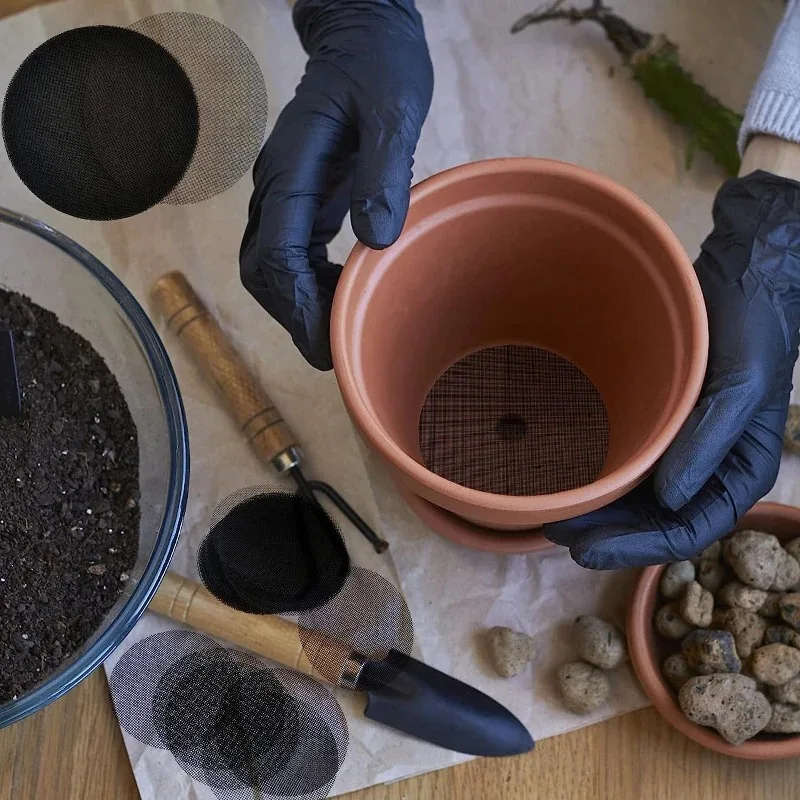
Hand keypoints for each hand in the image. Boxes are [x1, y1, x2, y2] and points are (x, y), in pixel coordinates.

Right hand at [239, 0, 432, 369]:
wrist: (363, 38)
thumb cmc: (379, 68)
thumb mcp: (392, 112)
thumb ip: (382, 174)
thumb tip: (376, 240)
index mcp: (290, 170)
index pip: (277, 256)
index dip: (298, 308)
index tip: (327, 344)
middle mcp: (277, 188)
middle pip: (263, 272)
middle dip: (293, 316)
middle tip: (334, 350)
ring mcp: (285, 195)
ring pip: (271, 268)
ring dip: (300, 306)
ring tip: (341, 329)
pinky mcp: (302, 200)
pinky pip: (292, 255)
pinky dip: (312, 285)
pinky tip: (343, 294)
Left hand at [545, 171, 799, 568]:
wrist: (738, 285)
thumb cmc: (751, 334)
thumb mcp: (740, 386)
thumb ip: (709, 443)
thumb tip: (670, 499)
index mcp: (738, 474)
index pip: (689, 531)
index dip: (638, 548)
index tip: (588, 550)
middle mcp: (709, 471)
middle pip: (657, 523)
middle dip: (610, 535)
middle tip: (558, 535)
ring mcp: (683, 451)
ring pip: (640, 500)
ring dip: (602, 513)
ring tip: (556, 518)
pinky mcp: (662, 426)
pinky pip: (632, 465)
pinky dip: (605, 480)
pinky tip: (575, 481)